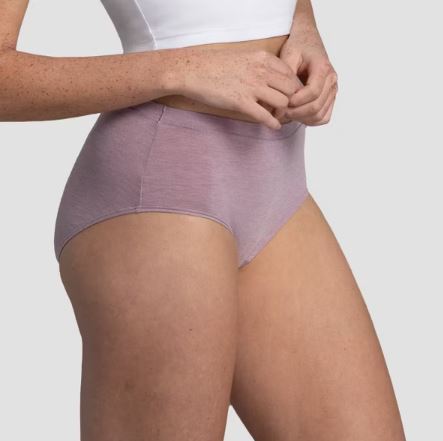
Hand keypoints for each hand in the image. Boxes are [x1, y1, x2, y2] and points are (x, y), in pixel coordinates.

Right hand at [170, 46, 299, 129]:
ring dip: (283, 112)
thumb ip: (260, 66)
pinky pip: (265, 116)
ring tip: (279, 117)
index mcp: (262, 58)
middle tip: (288, 109)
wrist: (192, 70)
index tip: (290, 96)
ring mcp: (252, 87)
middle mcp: (261, 71)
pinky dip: (273, 124)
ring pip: (282, 102)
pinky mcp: (242, 102)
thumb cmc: (215, 65)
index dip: (293, 87)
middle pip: (291, 89)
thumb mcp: (243, 57)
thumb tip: (272, 80)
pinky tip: (274, 127)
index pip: (290, 74)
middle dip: (292, 101)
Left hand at [273, 28, 338, 125]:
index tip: (282, 102)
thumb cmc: (297, 46)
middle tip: (280, 112)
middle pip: (316, 107)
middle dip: (296, 113)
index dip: (296, 101)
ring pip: (320, 115)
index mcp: (323, 68)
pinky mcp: (329, 98)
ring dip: (301, 118)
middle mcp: (332, 81)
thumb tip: (282, 100)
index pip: (312, 92)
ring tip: (286, 113)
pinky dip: (309, 120)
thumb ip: (286, 76)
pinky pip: (323, 117)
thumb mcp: (288, 55)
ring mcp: (332, 91)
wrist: (308, 39)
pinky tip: (296, 115)